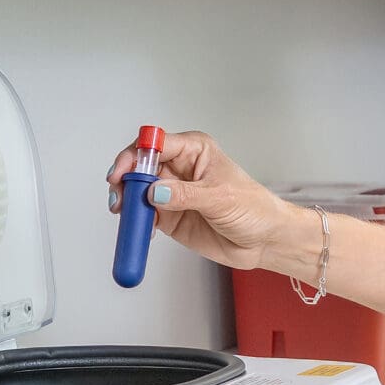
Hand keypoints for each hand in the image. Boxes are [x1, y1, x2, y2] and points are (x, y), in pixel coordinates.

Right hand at [104, 128, 297, 271]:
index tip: (123, 172)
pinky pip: (144, 215)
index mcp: (194, 150)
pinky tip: (142, 228)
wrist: (264, 239)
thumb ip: (185, 195)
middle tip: (119, 198)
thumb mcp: (220, 198)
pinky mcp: (169, 216)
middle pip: (139, 166)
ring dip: (127, 201)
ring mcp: (172, 192)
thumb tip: (155, 191)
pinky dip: (137, 221)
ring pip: (137, 191)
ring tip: (126, 214)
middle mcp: (179, 168)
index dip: (135, 156)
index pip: (155, 144)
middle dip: (125, 180)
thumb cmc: (254, 208)